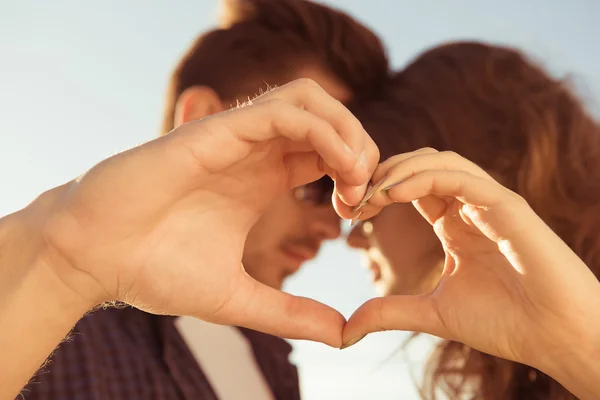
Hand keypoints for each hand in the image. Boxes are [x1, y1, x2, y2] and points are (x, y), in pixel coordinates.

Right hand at [36, 78, 377, 347]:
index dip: (357, 173)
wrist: (93, 257)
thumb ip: (291, 314)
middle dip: (362, 147)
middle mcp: (253, 152)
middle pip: (328, 118)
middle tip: (364, 193)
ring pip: (310, 100)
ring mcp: (234, 138)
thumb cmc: (153, 270)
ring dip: (347, 130)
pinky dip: (321, 130)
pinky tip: (338, 169)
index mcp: (262, 179)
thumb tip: (342, 335)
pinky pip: (282, 110)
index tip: (359, 212)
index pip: (327, 152)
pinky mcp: (214, 131)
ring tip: (356, 175)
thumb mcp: (239, 297)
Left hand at [342, 148, 599, 371]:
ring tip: (368, 193)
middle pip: (419, 166)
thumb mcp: (433, 314)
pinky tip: (393, 193)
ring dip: (398, 170)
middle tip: (350, 197)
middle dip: (380, 175)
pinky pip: (462, 176)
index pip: (409, 188)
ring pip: (438, 161)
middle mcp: (470, 207)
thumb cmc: (506, 323)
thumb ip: (391, 312)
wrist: (557, 338)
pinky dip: (424, 177)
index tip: (347, 211)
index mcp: (453, 224)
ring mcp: (490, 202)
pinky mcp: (508, 205)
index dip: (375, 192)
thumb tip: (346, 329)